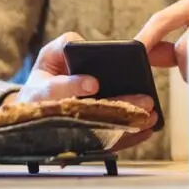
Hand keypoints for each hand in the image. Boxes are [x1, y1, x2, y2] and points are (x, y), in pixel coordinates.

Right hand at [5, 31, 158, 151]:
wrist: (38, 108)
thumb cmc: (48, 77)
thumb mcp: (49, 57)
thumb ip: (64, 46)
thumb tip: (82, 44)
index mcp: (40, 93)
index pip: (56, 90)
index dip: (74, 86)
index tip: (94, 83)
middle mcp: (55, 117)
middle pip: (88, 114)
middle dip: (117, 107)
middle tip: (144, 101)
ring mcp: (70, 132)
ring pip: (100, 133)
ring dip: (127, 125)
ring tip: (150, 116)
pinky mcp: (84, 142)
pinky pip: (106, 144)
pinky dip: (128, 138)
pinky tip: (146, 129)